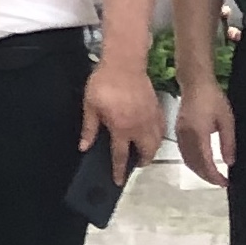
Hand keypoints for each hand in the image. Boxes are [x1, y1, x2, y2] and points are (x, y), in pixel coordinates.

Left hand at [81, 57, 163, 183]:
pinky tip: (151, 135)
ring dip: (150, 151)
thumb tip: (84, 147)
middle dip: (141, 162)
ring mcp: (151, 119)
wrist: (124, 63)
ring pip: (156, 143)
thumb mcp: (90, 105)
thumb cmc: (104, 83)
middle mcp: (139, 127)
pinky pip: (161, 130)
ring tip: (142, 152)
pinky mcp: (157, 109)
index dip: (119, 170)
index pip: (120, 156)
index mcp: (121, 128)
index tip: (118, 181)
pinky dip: (157, 137)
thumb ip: (89, 129)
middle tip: (133, 164)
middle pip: (146, 153)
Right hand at [176, 78, 235, 188]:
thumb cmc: (213, 98)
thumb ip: (228, 143)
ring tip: (211, 175)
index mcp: (198, 133)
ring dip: (198, 170)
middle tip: (219, 182)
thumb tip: (229, 163)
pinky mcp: (178, 130)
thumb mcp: (227, 120)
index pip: (205, 162)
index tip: (224, 182)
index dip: (214, 175)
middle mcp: (186, 136)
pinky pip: (183, 152)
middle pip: (193, 163)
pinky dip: (191, 162)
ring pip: (187, 159)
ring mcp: (180, 133)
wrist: (195, 82)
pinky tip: (200, 163)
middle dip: (206, 176)